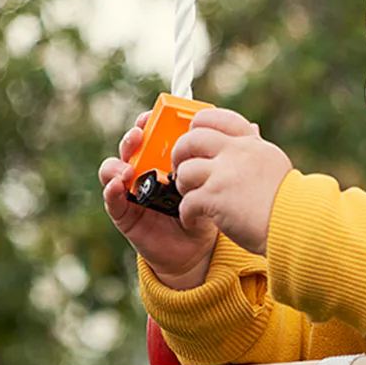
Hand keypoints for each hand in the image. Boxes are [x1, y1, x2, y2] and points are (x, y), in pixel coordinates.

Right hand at [99, 110, 218, 288]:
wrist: (198, 250)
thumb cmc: (206, 209)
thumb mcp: (217, 181)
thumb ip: (230, 155)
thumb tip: (255, 127)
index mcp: (165, 157)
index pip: (152, 132)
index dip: (149, 121)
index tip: (153, 114)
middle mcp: (145, 170)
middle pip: (132, 146)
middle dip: (133, 137)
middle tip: (140, 133)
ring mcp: (132, 190)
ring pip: (115, 168)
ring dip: (118, 163)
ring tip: (129, 165)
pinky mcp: (125, 213)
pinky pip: (112, 200)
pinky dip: (111, 191)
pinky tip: (118, 187)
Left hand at [172, 108, 292, 255]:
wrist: (296, 224)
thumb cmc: (287, 202)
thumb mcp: (274, 163)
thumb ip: (255, 148)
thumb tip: (251, 129)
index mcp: (251, 144)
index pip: (217, 118)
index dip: (198, 125)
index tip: (195, 138)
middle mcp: (237, 154)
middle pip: (192, 140)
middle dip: (180, 154)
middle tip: (181, 168)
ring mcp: (224, 175)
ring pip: (186, 171)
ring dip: (183, 186)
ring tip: (191, 198)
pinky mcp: (215, 198)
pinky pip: (187, 201)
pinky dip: (186, 213)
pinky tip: (193, 219)